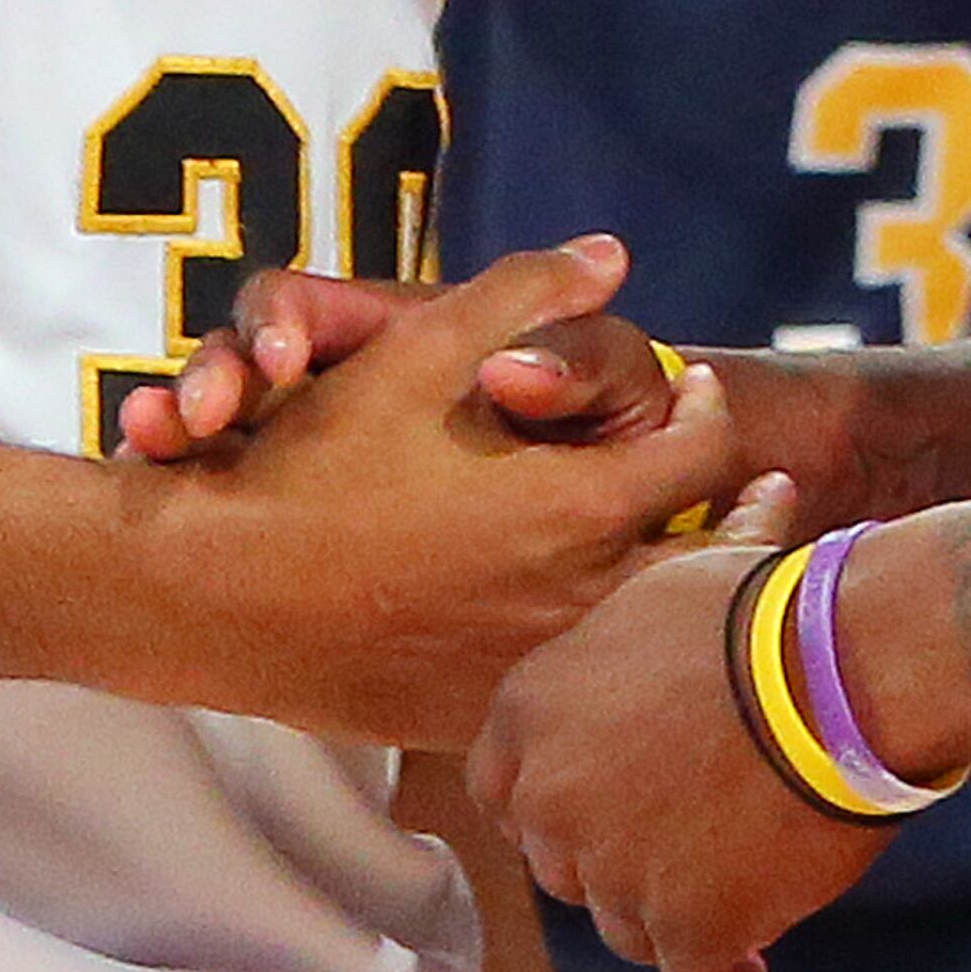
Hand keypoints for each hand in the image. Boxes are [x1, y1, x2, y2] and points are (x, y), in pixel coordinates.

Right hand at [128, 243, 749, 744]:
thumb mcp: (417, 349)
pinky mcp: (480, 717)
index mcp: (576, 509)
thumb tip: (613, 254)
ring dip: (679, 589)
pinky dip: (604, 656)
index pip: (699, 459)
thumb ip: (524, 291)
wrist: (212, 596)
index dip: (709, 414)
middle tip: (759, 490)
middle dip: (741, 517)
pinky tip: (596, 626)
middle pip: (708, 564)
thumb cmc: (314, 462)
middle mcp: (571, 600)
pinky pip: (575, 692)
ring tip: (692, 553)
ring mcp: (530, 670)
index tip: (700, 395)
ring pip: (650, 637)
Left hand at [471, 529, 895, 971]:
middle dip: (617, 854)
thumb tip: (760, 485)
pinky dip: (721, 971)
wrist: (842, 667)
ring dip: (673, 908)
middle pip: (564, 863)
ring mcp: (612, 870)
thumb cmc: (770, 607)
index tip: (605, 795)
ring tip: (736, 873)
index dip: (552, 796)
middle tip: (687, 828)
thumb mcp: (682, 579)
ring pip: (627, 922)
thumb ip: (662, 589)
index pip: (500, 787)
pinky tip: (749, 962)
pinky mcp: (683, 926)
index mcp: (531, 708)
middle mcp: (550, 796)